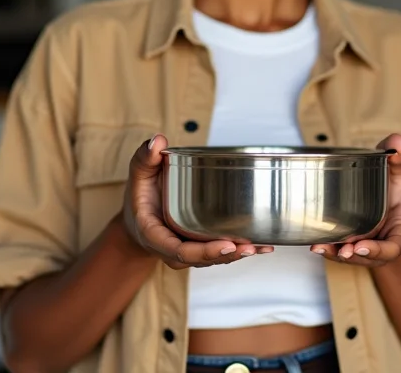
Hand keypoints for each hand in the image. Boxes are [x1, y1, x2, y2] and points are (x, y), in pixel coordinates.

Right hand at [121, 133, 273, 268]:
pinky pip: (218, 253)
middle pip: (201, 259)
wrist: (138, 219)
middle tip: (250, 246)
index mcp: (154, 235)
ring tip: (261, 247)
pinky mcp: (199, 248)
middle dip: (227, 255)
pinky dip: (239, 251)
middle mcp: (172, 250)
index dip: (204, 252)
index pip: (179, 250)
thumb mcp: (138, 175)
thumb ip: (145, 158)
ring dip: (238, 256)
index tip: (226, 245)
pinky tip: (262, 246)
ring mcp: (187, 251)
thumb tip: (158, 141)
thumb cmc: (140, 196)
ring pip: (213, 259)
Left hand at [310, 133, 400, 266]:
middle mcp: (382, 244)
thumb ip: (399, 160)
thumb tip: (399, 142)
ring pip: (350, 256)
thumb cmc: (395, 191)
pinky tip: (315, 244)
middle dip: (353, 255)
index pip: (393, 247)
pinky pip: (339, 249)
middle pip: (368, 257)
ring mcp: (365, 247)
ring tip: (320, 248)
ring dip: (335, 253)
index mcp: (399, 232)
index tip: (361, 247)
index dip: (378, 250)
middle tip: (342, 250)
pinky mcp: (350, 243)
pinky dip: (328, 248)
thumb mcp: (399, 175)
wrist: (386, 203)